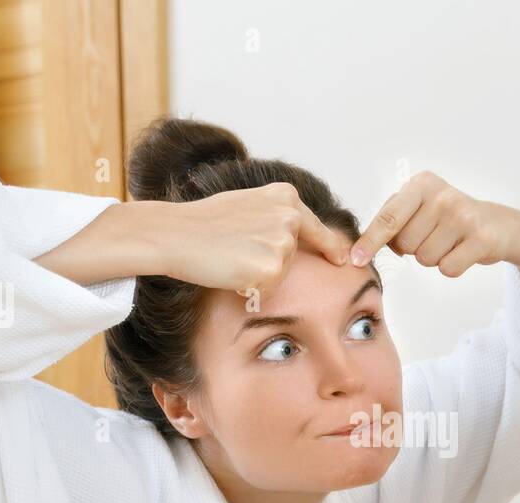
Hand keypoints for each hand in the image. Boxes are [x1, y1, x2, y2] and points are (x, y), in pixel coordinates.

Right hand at [34, 182, 350, 296]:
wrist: (175, 234)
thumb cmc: (204, 221)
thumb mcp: (247, 204)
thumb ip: (276, 215)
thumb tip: (300, 233)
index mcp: (286, 196)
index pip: (318, 227)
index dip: (331, 246)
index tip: (344, 259)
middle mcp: (290, 216)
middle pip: (296, 254)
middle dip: (274, 262)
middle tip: (236, 251)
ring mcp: (282, 242)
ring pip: (283, 272)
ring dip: (262, 274)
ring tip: (231, 257)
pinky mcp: (272, 269)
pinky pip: (270, 289)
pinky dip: (253, 287)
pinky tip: (232, 271)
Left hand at [349, 171, 519, 274]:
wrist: (497, 225)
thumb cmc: (447, 219)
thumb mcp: (419, 206)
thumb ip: (392, 219)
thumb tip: (362, 248)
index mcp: (421, 184)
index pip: (388, 218)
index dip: (370, 241)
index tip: (355, 259)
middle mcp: (442, 196)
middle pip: (405, 244)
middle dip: (414, 248)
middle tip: (435, 235)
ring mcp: (463, 216)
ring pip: (425, 259)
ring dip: (433, 257)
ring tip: (450, 241)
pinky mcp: (481, 239)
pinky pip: (447, 269)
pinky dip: (452, 267)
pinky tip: (462, 250)